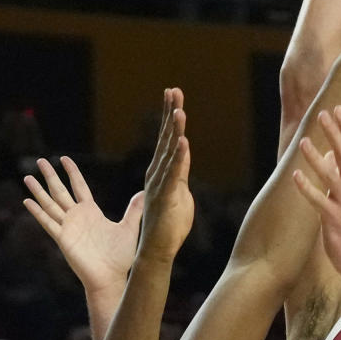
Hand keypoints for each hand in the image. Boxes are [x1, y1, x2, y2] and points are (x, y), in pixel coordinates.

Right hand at [24, 156, 143, 294]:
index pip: (79, 186)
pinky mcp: (63, 239)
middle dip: (50, 175)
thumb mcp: (129, 228)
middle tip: (40, 160)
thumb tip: (144, 193)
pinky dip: (37, 212)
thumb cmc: (120, 256)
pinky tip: (27, 201)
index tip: (64, 158)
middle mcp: (77, 217)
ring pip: (50, 204)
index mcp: (91, 211)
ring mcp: (68, 227)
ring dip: (39, 191)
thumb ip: (134, 210)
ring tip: (27, 177)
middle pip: (60, 191)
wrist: (110, 277)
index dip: (72, 172)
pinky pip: (48, 222)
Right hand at [138, 88, 193, 262]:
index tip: (173, 95)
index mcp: (162, 172)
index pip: (167, 138)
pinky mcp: (165, 196)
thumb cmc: (170, 225)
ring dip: (174, 130)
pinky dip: (178, 156)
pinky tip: (182, 140)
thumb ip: (181, 172)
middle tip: (173, 90)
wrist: (157, 250)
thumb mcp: (181, 192)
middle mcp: (157, 173)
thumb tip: (183, 154)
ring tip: (178, 109)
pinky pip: (174, 173)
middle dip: (170, 113)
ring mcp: (160, 184)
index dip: (170, 116)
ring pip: (168, 151)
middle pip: (165, 137)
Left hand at [294, 106, 340, 283]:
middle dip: (334, 133)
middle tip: (323, 113)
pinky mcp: (334, 221)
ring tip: (304, 141)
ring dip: (316, 157)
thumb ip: (338, 176)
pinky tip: (295, 177)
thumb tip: (328, 153)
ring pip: (332, 175)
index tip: (336, 108)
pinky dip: (307, 188)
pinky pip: (319, 202)